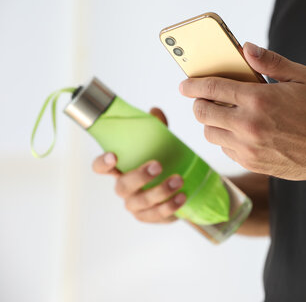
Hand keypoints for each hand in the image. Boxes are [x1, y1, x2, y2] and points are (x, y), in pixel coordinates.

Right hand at [92, 108, 185, 222]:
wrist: (180, 186)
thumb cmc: (162, 160)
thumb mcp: (161, 143)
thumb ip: (157, 128)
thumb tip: (155, 111)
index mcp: (120, 168)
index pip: (100, 167)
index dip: (102, 163)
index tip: (113, 156)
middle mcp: (123, 188)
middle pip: (122, 186)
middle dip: (139, 176)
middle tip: (158, 165)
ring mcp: (135, 205)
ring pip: (142, 202)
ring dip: (161, 191)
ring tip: (180, 180)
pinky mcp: (149, 216)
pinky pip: (157, 215)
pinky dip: (170, 206)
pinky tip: (182, 196)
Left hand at [180, 42, 305, 181]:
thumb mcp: (302, 77)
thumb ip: (271, 62)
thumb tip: (245, 49)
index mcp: (259, 99)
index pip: (212, 88)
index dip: (193, 84)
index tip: (185, 84)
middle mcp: (248, 125)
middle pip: (203, 112)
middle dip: (198, 102)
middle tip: (204, 98)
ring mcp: (248, 147)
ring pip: (210, 133)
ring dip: (211, 121)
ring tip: (223, 114)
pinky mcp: (251, 162)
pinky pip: (224, 148)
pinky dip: (224, 138)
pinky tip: (238, 131)